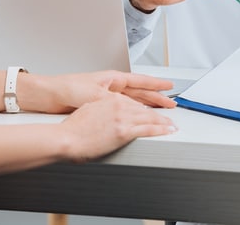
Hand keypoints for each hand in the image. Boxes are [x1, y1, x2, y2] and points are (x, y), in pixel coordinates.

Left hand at [20, 70, 176, 113]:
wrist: (49, 95)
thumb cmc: (68, 89)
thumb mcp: (96, 96)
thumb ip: (115, 102)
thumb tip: (133, 109)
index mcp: (112, 79)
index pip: (140, 81)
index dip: (156, 85)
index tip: (169, 86)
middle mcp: (111, 86)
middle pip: (139, 91)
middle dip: (155, 97)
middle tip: (170, 103)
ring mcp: (106, 96)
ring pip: (133, 100)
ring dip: (146, 105)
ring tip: (159, 110)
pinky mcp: (100, 107)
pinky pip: (123, 109)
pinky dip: (133, 112)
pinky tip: (137, 117)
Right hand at [58, 92, 176, 162]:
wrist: (67, 138)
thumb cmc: (73, 129)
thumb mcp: (88, 110)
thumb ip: (99, 109)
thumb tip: (101, 114)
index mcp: (109, 100)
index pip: (132, 102)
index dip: (144, 106)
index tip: (150, 108)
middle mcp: (118, 105)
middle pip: (144, 108)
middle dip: (158, 112)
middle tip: (168, 115)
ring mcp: (122, 118)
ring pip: (149, 117)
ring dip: (163, 121)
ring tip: (172, 124)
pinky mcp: (124, 131)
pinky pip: (148, 129)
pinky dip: (161, 129)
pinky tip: (168, 130)